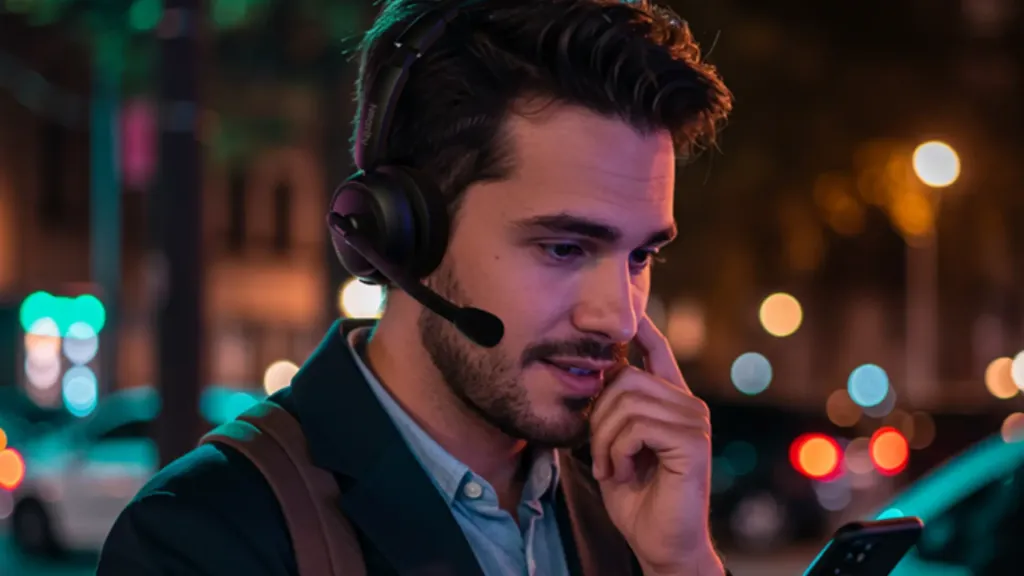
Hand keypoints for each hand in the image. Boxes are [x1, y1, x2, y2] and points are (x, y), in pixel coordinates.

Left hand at [589, 315, 721, 575]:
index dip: (641, 327)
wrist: (659, 542)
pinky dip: (618, 452)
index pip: (656, 351)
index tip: (628, 309)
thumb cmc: (635, 495)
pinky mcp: (692, 441)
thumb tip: (591, 369)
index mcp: (670, 402)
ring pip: (627, 401)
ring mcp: (693, 421)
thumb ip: (610, 409)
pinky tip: (624, 473)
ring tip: (613, 468)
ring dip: (605, 440)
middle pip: (625, 377)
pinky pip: (637, 426)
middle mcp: (687, 405)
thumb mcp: (614, 444)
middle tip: (601, 454)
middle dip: (599, 416)